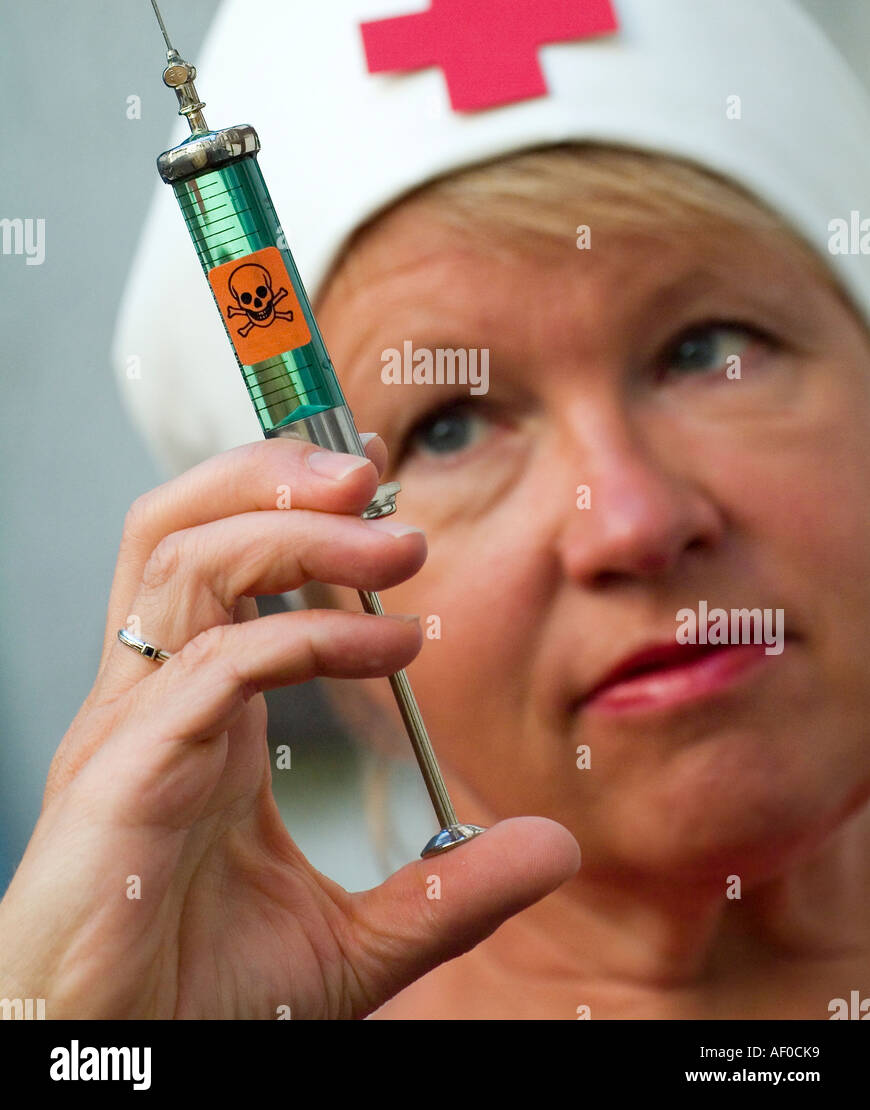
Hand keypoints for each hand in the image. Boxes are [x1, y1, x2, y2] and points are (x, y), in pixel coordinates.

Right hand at [0, 435, 579, 1018]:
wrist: (120, 1076)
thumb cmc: (202, 1003)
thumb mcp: (357, 941)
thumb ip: (450, 886)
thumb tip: (554, 846)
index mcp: (194, 711)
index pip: (214, 558)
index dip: (286, 504)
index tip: (384, 493)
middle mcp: (153, 699)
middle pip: (178, 526)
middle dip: (272, 476)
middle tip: (372, 475)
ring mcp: (130, 730)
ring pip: (182, 562)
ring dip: (292, 530)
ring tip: (391, 539)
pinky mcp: (122, 777)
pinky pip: (214, 667)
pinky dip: (306, 637)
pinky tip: (386, 649)